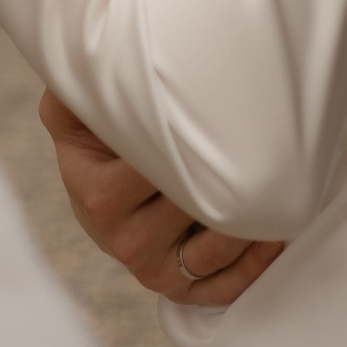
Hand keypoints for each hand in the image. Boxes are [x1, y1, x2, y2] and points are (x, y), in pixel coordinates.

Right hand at [38, 91, 283, 307]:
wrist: (92, 191)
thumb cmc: (94, 142)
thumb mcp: (73, 110)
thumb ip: (82, 86)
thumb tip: (93, 58)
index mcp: (98, 196)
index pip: (151, 171)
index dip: (185, 144)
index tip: (216, 117)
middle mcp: (123, 240)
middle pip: (189, 209)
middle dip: (223, 179)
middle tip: (258, 147)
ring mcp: (151, 268)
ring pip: (211, 252)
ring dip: (247, 224)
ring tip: (273, 190)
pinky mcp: (176, 287)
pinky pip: (219, 288)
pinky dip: (251, 267)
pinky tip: (272, 238)